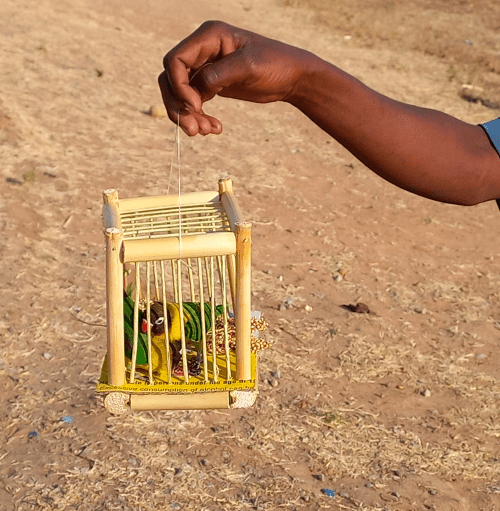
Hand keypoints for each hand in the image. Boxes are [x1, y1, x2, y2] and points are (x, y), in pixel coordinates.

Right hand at [159, 20, 311, 135]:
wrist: (292, 77)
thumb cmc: (275, 65)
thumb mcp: (249, 67)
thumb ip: (220, 75)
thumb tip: (195, 89)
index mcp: (210, 36)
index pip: (175, 60)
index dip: (178, 85)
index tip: (196, 106)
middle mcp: (203, 50)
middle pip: (171, 78)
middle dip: (178, 105)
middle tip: (194, 130)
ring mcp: (205, 67)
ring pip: (180, 94)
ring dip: (188, 116)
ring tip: (206, 132)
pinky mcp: (211, 84)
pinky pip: (193, 102)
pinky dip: (199, 118)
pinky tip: (214, 128)